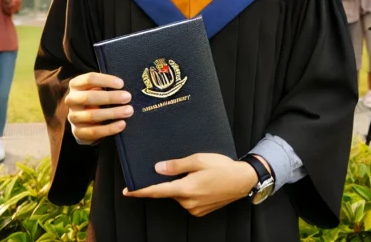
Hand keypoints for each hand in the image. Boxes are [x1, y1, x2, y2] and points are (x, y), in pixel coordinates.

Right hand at [65, 72, 131, 143]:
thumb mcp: (97, 89)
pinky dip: (110, 128)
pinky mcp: (78, 132)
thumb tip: (123, 86)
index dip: (106, 80)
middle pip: (89, 97)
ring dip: (113, 113)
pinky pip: (94, 131)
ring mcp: (73, 117)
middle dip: (110, 97)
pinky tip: (122, 124)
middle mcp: (72, 100)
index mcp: (76, 85)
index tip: (121, 84)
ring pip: (92, 115)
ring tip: (128, 111)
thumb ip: (106, 86)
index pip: (89, 79)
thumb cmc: (95, 99)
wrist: (83, 121)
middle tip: (127, 97)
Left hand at [123, 153, 258, 216]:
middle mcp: (188, 202)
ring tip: (197, 174)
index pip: (157, 191)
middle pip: (169, 191)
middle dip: (169, 181)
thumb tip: (157, 168)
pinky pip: (187, 200)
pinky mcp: (200, 211)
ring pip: (178, 195)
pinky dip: (188, 191)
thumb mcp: (199, 160)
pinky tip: (200, 182)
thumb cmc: (222, 167)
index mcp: (186, 189)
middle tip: (183, 169)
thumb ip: (176, 165)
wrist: (243, 180)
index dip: (140, 191)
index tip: (127, 191)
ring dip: (180, 186)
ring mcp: (195, 208)